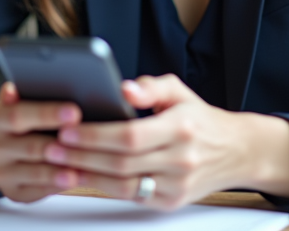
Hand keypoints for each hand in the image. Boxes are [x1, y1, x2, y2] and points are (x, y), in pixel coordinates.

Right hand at [0, 82, 85, 202]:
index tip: (74, 112)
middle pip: (29, 146)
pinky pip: (38, 191)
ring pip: (34, 172)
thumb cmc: (18, 122)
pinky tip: (76, 179)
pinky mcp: (12, 192)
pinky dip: (58, 185)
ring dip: (60, 170)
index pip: (18, 115)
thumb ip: (21, 96)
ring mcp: (0, 173)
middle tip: (86, 141)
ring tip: (82, 167)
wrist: (0, 150)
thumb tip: (13, 88)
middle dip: (60, 144)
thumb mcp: (16, 104)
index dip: (47, 114)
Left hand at [40, 75, 252, 209]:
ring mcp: (176, 185)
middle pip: (121, 163)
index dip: (95, 135)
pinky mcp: (171, 201)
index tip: (67, 129)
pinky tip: (82, 176)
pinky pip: (131, 196)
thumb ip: (150, 87)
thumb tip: (123, 89)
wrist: (237, 152)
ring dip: (86, 175)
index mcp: (181, 128)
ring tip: (58, 164)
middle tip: (51, 147)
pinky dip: (103, 188)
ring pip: (123, 185)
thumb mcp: (179, 91)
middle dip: (81, 155)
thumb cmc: (200, 118)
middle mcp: (181, 159)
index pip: (130, 136)